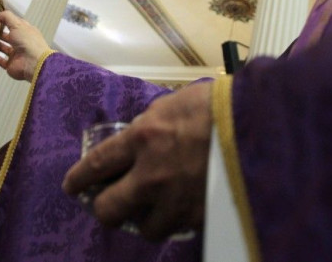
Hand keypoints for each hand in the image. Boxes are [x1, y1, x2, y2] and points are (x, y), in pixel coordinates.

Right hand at [0, 10, 50, 80]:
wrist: (33, 63)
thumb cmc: (27, 41)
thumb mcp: (17, 24)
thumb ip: (6, 17)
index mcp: (25, 32)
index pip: (15, 24)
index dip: (5, 21)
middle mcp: (21, 42)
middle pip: (8, 36)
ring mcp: (16, 54)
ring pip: (4, 48)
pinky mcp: (11, 65)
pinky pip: (3, 61)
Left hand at [62, 82, 212, 240]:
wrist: (259, 124)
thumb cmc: (218, 105)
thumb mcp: (172, 104)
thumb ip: (148, 124)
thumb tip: (136, 138)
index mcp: (142, 138)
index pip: (97, 164)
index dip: (78, 178)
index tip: (71, 185)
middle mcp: (152, 175)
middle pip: (108, 209)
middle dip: (102, 208)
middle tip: (107, 202)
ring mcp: (177, 200)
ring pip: (144, 228)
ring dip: (144, 218)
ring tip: (152, 208)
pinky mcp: (200, 216)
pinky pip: (177, 227)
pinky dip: (175, 219)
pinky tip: (181, 206)